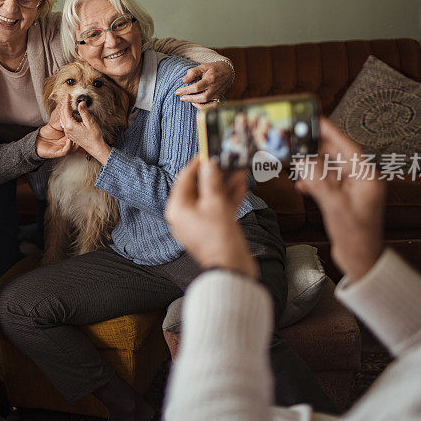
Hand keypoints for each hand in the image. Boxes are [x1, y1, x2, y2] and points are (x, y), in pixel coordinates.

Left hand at [59, 94, 111, 163]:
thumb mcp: (90, 122)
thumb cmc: (94, 137)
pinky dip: (65, 116)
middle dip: (64, 105)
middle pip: (62, 114)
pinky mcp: (70, 135)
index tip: (68, 95)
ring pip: (62, 119)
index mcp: (70, 125)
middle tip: (67, 98)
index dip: (66, 101)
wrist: (95, 148)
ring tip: (67, 104)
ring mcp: (68, 133)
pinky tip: (70, 114)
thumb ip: (84, 112)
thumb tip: (81, 103)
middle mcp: (67, 129)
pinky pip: (64, 124)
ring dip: (64, 111)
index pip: (66, 110)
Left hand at [165, 158, 258, 276]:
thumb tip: (208, 164)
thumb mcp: (215, 203)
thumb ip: (211, 181)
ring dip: (225, 183)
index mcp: (178, 208)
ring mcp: (199, 223)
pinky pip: (218, 208)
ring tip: (239, 169)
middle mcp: (185, 215)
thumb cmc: (219, 237)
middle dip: (216, 173)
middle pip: (199, 187)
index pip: (185, 178)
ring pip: (211, 197)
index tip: (209, 150)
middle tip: (228, 159)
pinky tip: (242, 185)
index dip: (198, 164)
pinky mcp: (212, 230)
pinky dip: (229, 197)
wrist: (232, 269)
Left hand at [175, 61, 232, 107]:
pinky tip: (195, 103)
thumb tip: (184, 80)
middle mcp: (214, 88)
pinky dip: (203, 107)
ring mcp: (217, 94)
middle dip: (190, 98)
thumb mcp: (203, 66)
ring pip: (206, 102)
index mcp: (210, 79)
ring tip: (186, 99)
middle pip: (201, 97)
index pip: (196, 87)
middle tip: (181, 97)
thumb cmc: (213, 69)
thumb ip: (193, 72)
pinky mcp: (218, 98)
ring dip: (195, 103)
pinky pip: (211, 106)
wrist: (228, 71)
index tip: (177, 91)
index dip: (186, 90)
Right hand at [294, 118, 385, 281]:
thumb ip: (320, 182)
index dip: (331, 132)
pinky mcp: (344, 197)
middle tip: (296, 137)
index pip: (348, 147)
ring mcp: (353, 189)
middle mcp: (362, 179)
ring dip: (312, 165)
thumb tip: (305, 161)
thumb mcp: (334, 207)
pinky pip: (327, 181)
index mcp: (368, 178)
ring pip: (329, 168)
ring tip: (294, 159)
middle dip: (316, 148)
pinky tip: (301, 183)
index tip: (316, 119)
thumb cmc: (355, 237)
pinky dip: (314, 180)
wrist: (361, 260)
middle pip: (336, 155)